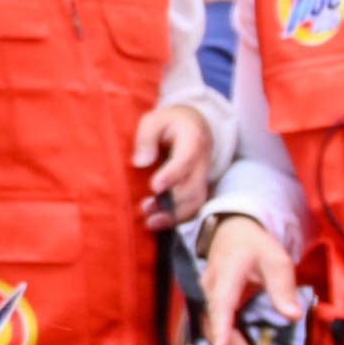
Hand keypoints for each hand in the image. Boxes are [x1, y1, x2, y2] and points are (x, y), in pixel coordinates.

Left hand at [134, 103, 215, 225]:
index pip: (186, 160)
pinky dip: (178, 219)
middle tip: (145, 208)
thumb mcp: (153, 120)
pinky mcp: (198, 187)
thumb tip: (140, 162)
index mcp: (193, 140)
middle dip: (171, 201)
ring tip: (150, 223)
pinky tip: (158, 224)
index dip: (172, 175)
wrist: (194, 125)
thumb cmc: (168, 122)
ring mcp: (202, 176)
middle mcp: (202, 161)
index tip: (153, 187)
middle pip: (194, 186)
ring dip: (175, 215)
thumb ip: (146, 138)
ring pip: (197, 201)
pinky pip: (194, 207)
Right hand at [197, 212, 301, 344]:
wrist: (232, 233)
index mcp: (226, 277)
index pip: (221, 304)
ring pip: (213, 333)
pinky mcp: (211, 308)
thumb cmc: (256, 246)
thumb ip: (283, 287)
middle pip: (215, 328)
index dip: (220, 327)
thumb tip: (293, 316)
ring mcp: (208, 300)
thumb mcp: (277, 260)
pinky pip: (216, 332)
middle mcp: (210, 291)